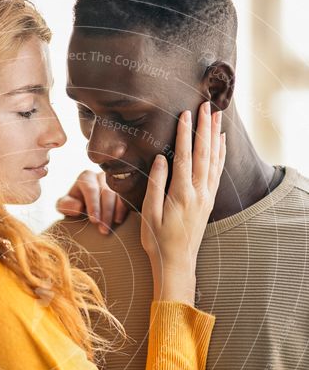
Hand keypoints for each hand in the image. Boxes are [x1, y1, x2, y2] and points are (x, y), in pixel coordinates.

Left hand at [56, 170, 128, 233]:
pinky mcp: (126, 189)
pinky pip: (128, 197)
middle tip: (104, 229)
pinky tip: (120, 219)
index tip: (94, 220)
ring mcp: (116, 181)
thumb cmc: (76, 206)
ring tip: (113, 226)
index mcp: (87, 177)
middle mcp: (103, 176)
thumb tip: (78, 207)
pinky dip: (124, 208)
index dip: (93, 205)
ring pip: (118, 194)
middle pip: (106, 192)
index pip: (91, 189)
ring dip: (115, 212)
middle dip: (105, 212)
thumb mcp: (65, 205)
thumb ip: (65, 205)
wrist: (89, 208)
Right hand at [141, 102, 225, 302]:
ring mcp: (206, 197)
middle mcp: (198, 192)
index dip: (185, 133)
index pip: (184, 156)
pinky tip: (220, 142)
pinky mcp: (208, 201)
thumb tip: (161, 159)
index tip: (186, 113)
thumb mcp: (149, 214)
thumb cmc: (158, 241)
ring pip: (213, 159)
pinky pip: (217, 171)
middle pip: (203, 153)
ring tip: (216, 116)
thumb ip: (156, 185)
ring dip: (214, 136)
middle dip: (204, 127)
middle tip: (206, 105)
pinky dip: (220, 154)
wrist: (177, 263)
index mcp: (181, 194)